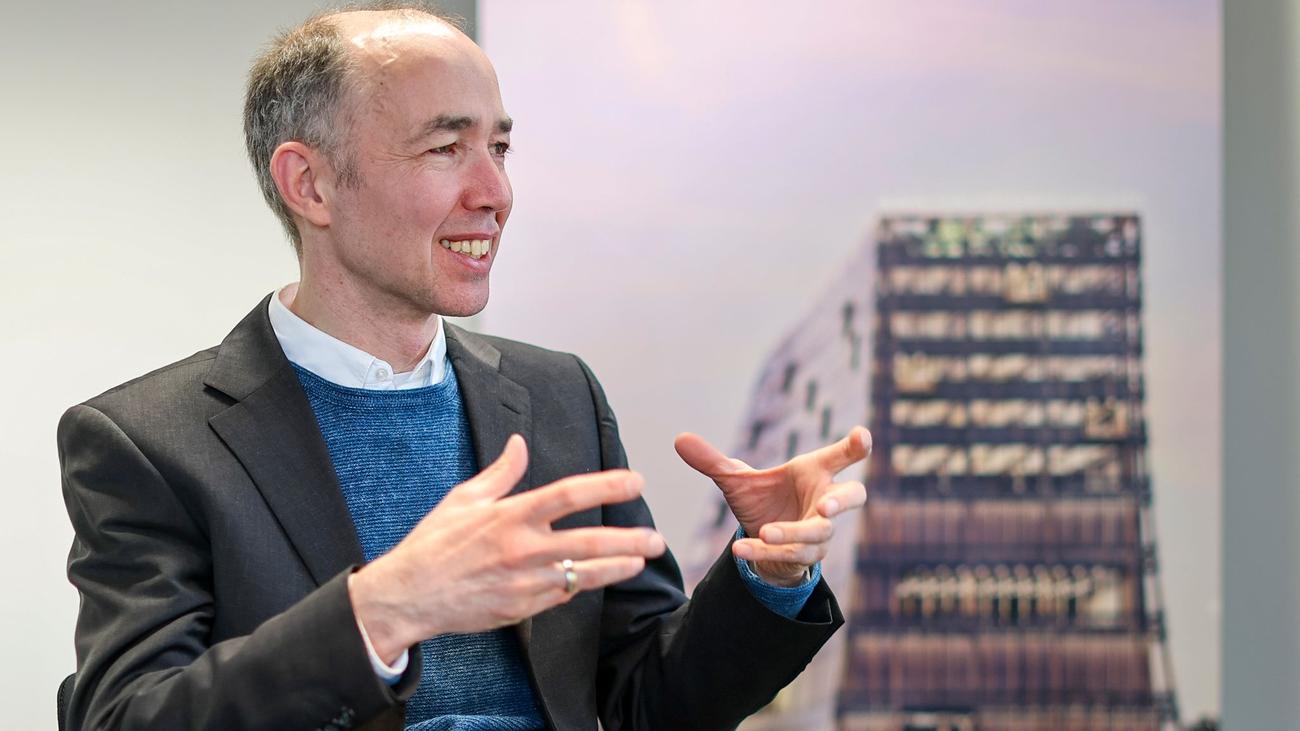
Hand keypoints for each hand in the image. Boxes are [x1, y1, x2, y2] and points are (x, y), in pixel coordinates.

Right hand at [349, 434, 665, 662]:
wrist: (408, 596)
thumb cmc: (433, 543)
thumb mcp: (464, 498)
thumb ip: (501, 473)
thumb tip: (520, 443)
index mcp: (510, 515)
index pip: (569, 495)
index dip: (607, 486)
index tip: (634, 481)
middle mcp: (522, 549)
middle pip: (589, 541)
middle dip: (628, 539)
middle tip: (656, 538)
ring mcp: (525, 583)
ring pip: (583, 575)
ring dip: (616, 567)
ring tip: (640, 560)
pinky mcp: (522, 609)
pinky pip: (561, 596)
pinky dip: (579, 585)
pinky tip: (597, 577)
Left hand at [674, 426, 870, 586]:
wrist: (762, 539)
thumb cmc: (763, 500)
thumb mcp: (736, 482)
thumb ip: (713, 462)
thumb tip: (679, 439)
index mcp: (815, 472)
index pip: (841, 457)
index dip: (854, 447)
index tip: (861, 436)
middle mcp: (825, 499)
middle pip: (853, 497)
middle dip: (843, 501)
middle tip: (826, 506)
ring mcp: (821, 530)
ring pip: (818, 533)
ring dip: (793, 533)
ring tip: (766, 532)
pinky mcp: (809, 555)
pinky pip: (792, 556)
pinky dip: (765, 552)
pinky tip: (740, 549)